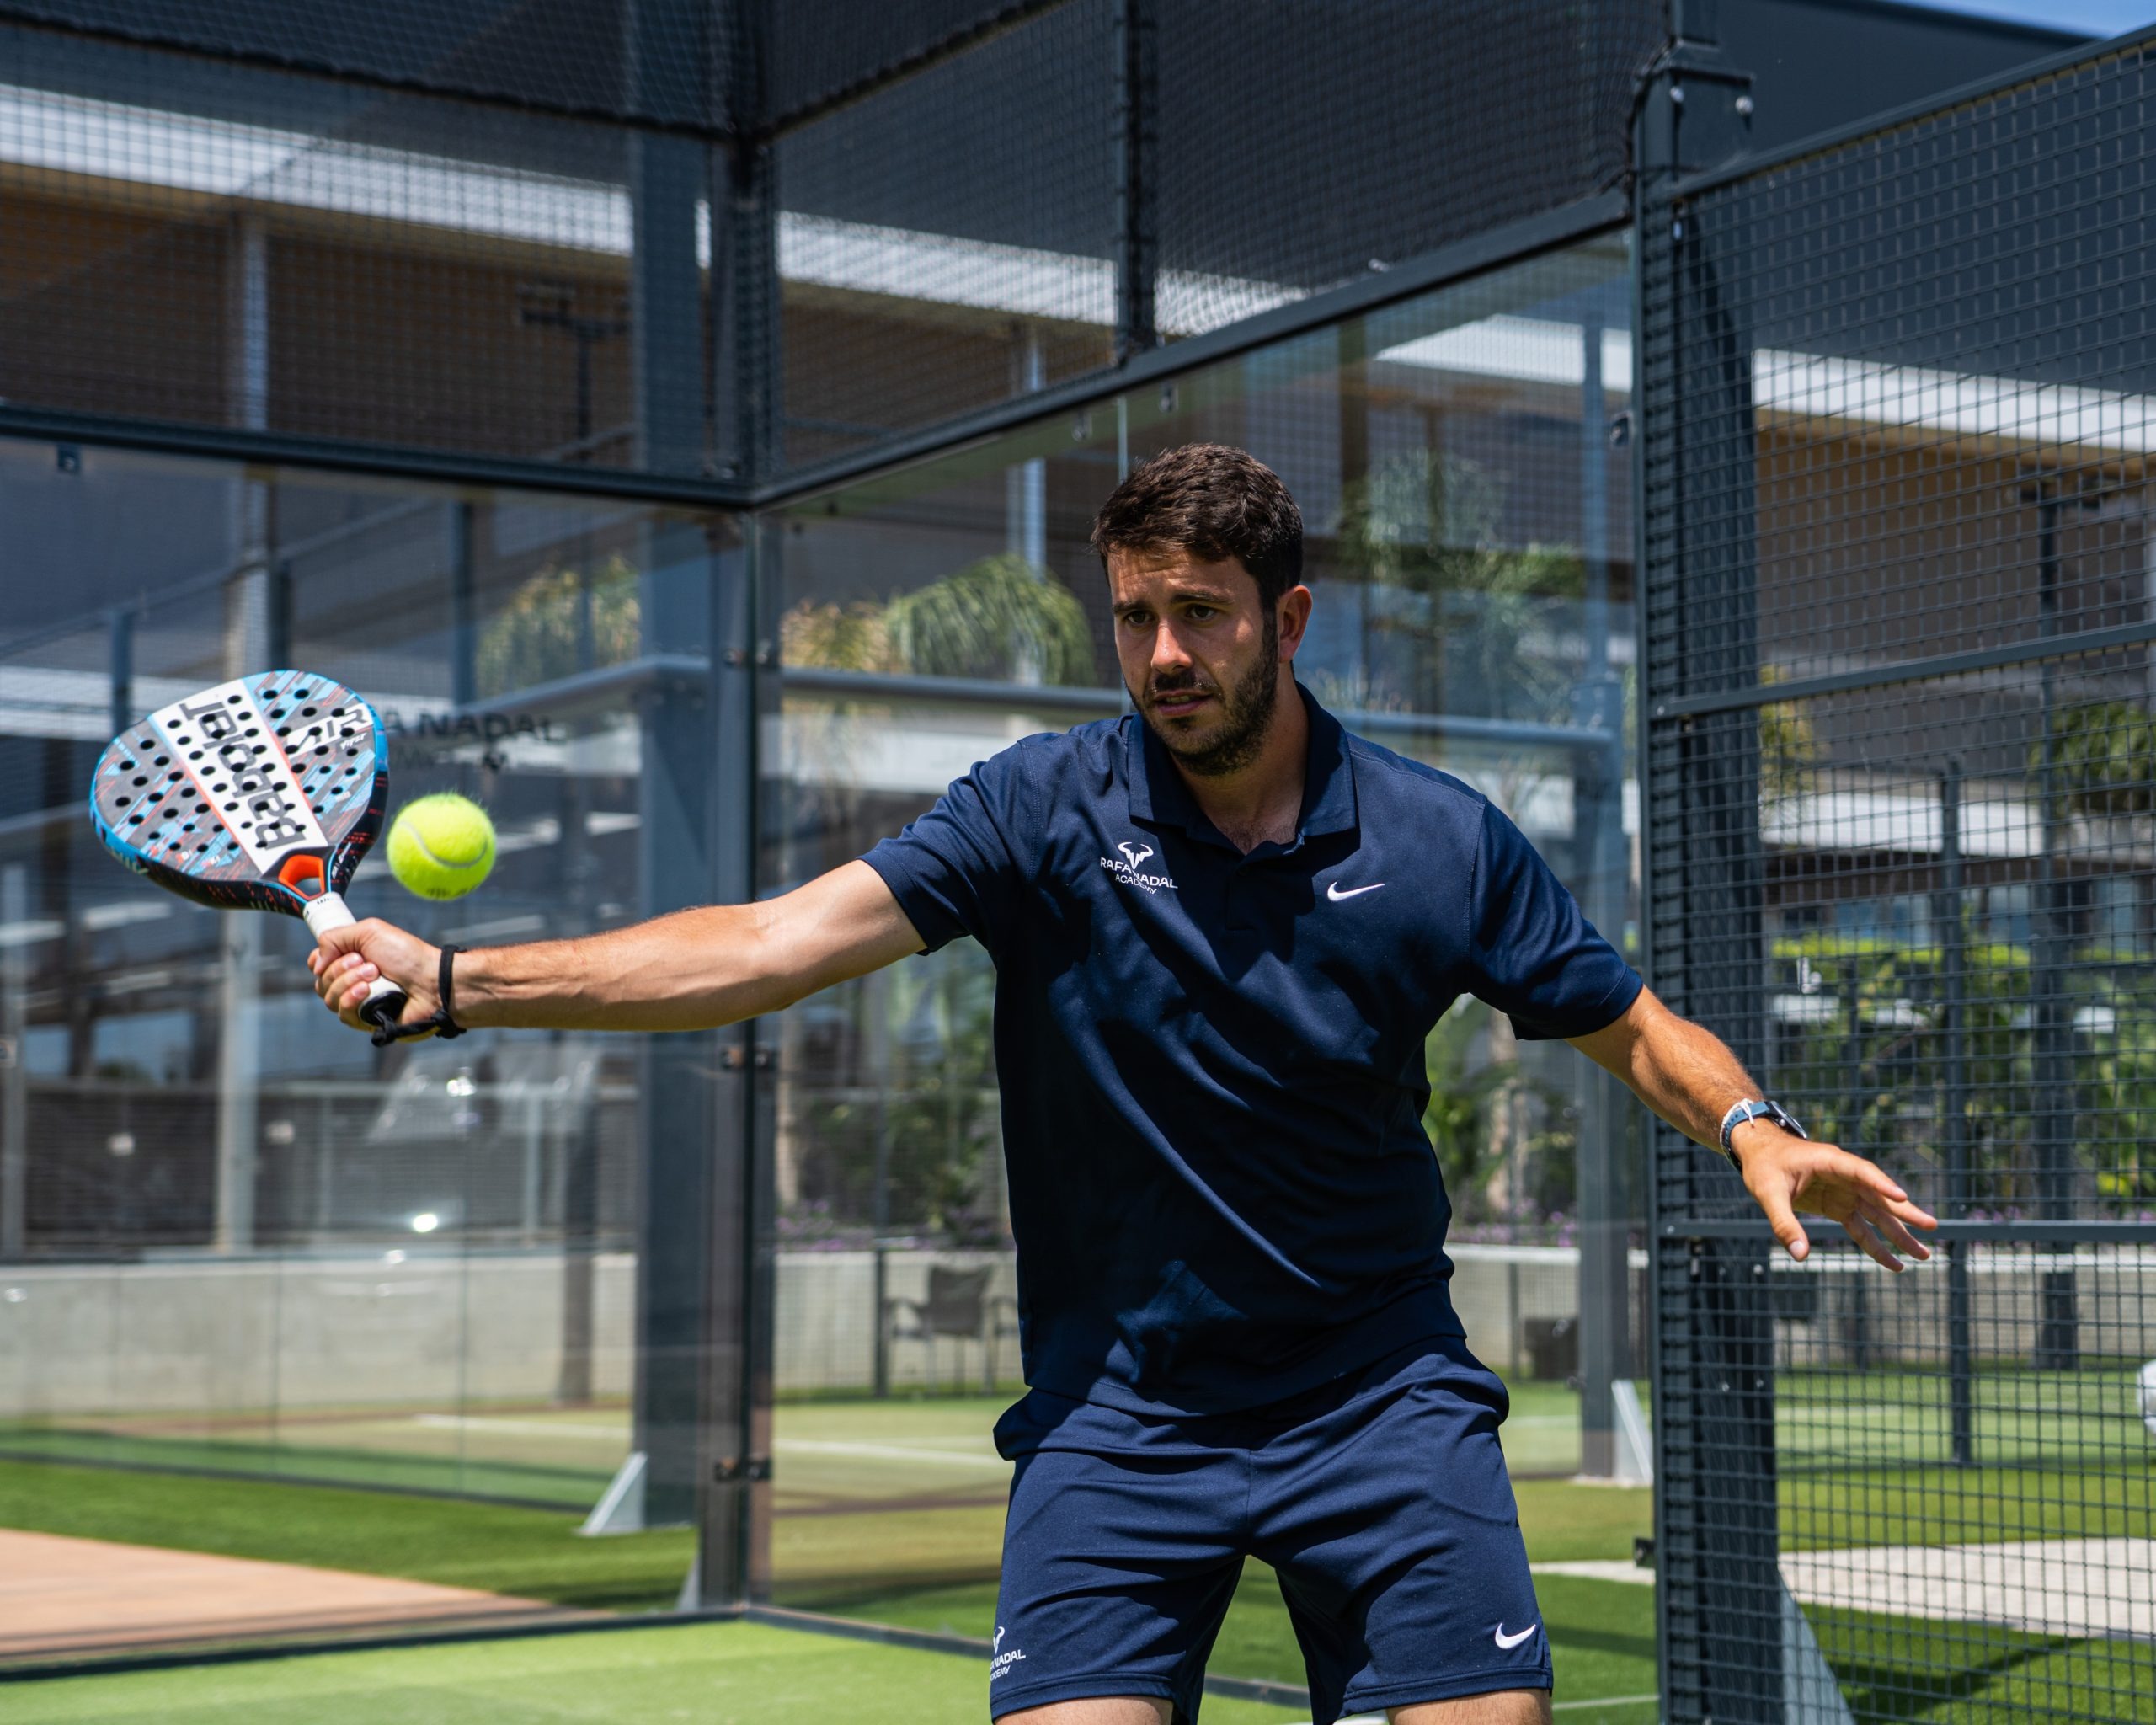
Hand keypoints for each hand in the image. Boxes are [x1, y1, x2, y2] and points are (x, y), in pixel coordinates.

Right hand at [308, 919, 440, 1037]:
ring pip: (329, 998)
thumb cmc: (407, 955)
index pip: (318, 965)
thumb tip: (316, 961)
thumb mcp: (369, 931)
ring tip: (374, 974)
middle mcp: (352, 981)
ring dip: (349, 982)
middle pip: (320, 981)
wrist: (432, 981)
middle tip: (367, 962)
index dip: (320, 960)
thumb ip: (335, 938)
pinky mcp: (365, 1020)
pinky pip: (343, 1014)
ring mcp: (358, 1002)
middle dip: (340, 968)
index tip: (333, 953)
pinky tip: (367, 991)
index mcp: (351, 960)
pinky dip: (352, 999)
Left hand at [1731, 1123, 1938, 1270]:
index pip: (1861, 1171)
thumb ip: (1784, 1223)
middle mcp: (1844, 1176)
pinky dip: (1876, 1245)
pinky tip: (1895, 1264)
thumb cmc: (1763, 1166)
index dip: (1881, 1183)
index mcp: (1830, 1161)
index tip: (1902, 1196)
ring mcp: (1844, 1191)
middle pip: (1880, 1195)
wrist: (1758, 1153)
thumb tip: (1800, 1255)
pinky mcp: (1839, 1205)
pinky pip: (1862, 1227)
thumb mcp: (1768, 1193)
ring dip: (1899, 1233)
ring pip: (1878, 1214)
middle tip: (1931, 1226)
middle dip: (1905, 1212)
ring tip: (1924, 1254)